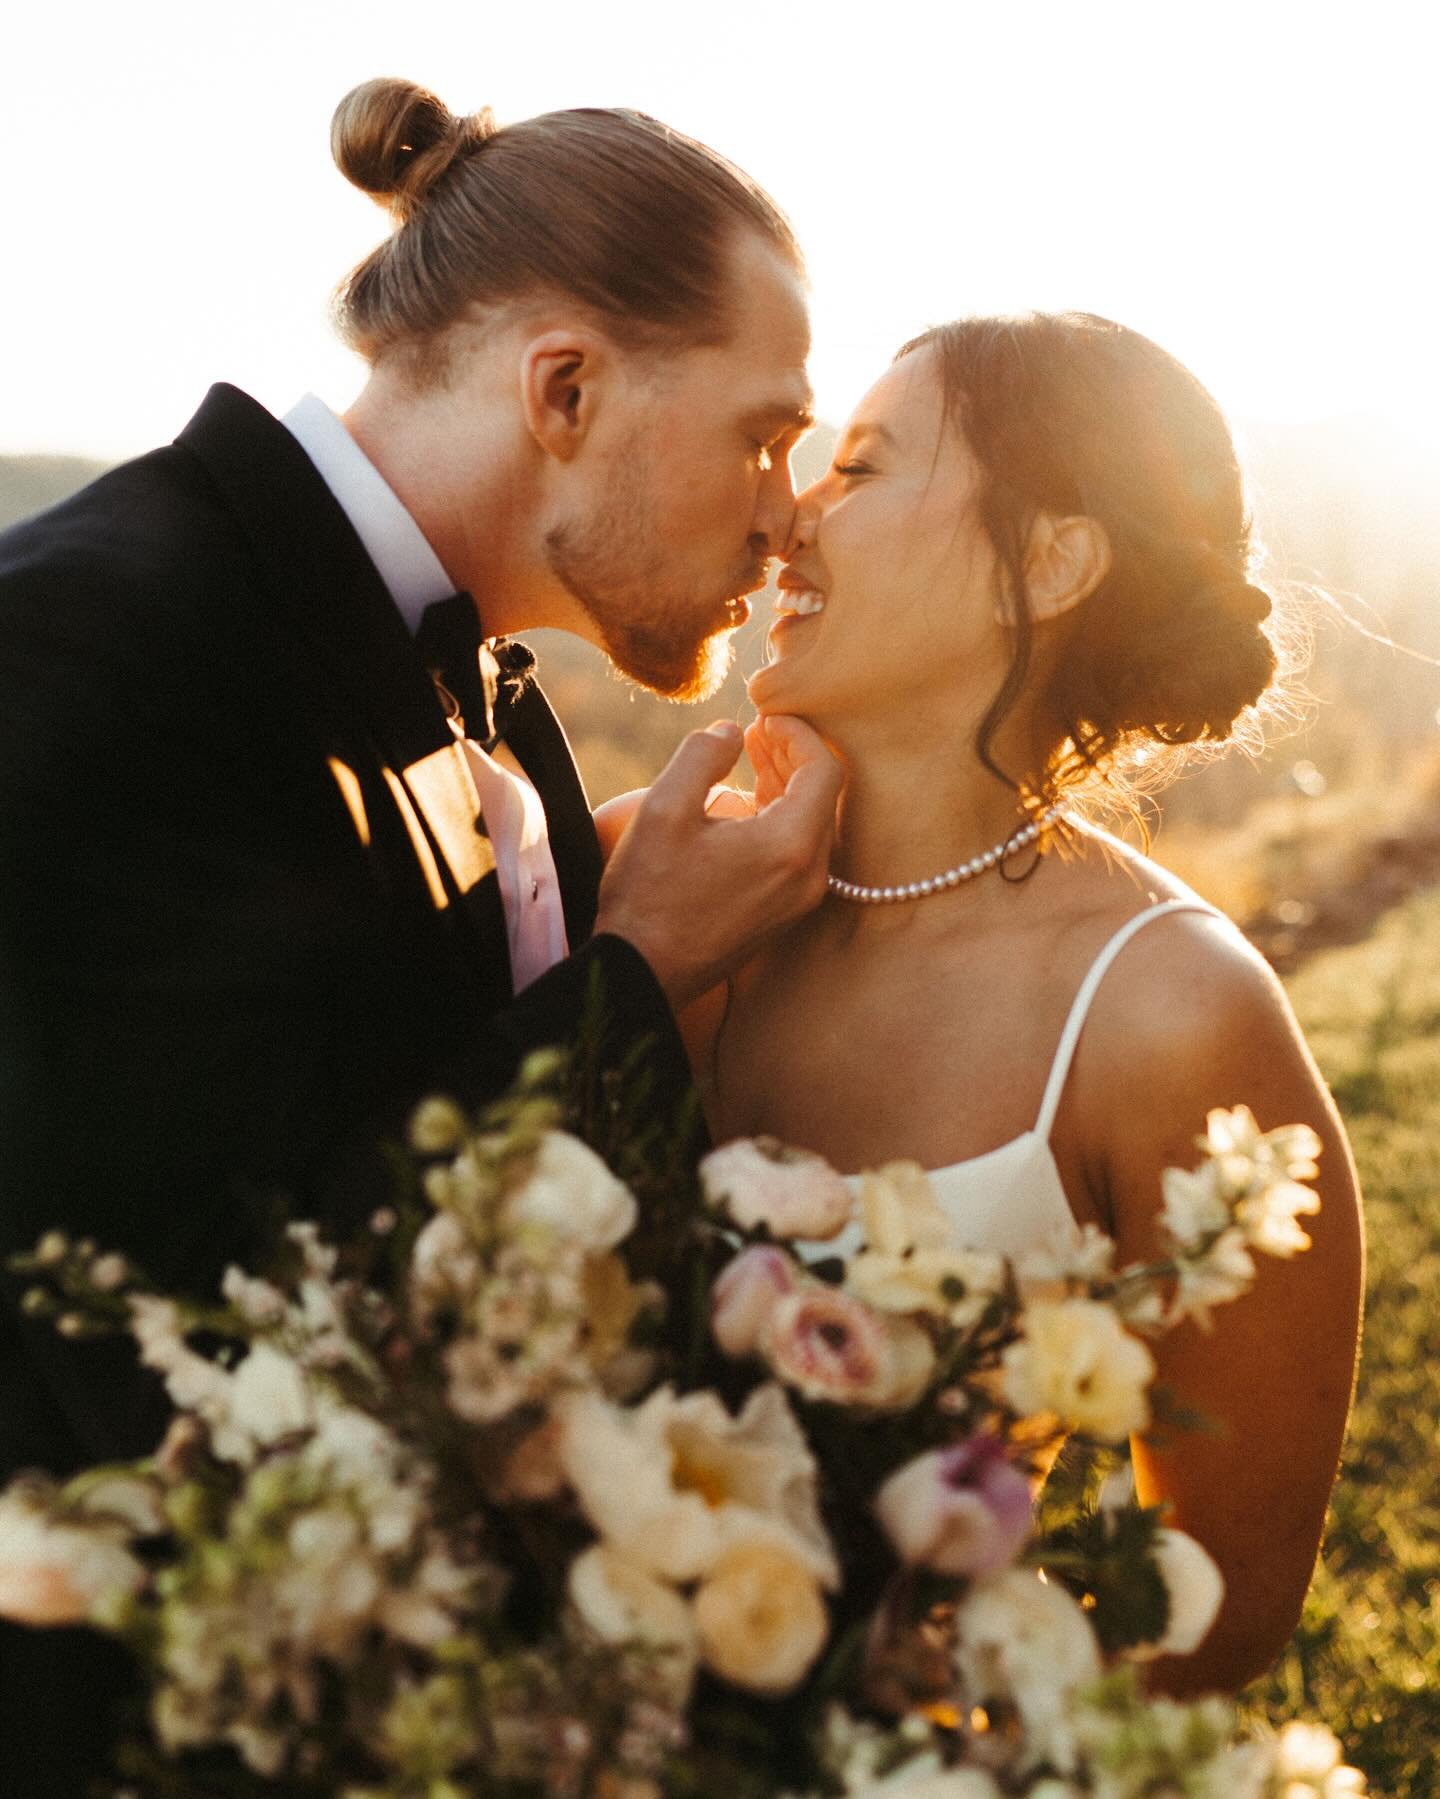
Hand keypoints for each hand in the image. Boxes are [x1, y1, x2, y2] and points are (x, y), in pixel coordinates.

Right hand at [594, 719, 842, 1008]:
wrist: (643, 973)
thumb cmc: (649, 894)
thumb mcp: (664, 808)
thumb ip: (703, 755)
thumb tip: (730, 732)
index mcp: (790, 846)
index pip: (824, 769)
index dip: (799, 733)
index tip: (764, 716)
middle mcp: (809, 875)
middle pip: (824, 795)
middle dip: (793, 754)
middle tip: (757, 729)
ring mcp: (800, 898)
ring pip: (812, 822)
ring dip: (787, 783)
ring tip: (751, 753)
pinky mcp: (785, 912)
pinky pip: (799, 850)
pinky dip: (781, 815)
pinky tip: (748, 798)